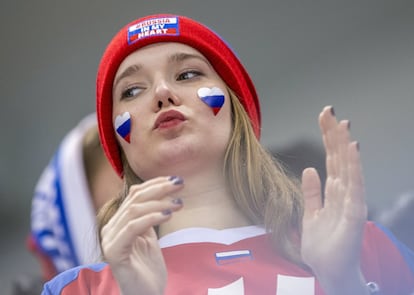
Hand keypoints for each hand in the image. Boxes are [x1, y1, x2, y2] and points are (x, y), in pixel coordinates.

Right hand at [100, 176, 183, 294]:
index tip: (176, 179)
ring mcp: (110, 240)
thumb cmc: (149, 269)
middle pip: (134, 199)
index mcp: (118, 223)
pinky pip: (133, 227)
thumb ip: (148, 217)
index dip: (155, 183)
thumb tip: (159, 191)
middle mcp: (110, 229)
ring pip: (134, 210)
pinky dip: (152, 217)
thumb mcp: (149, 237)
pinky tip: (169, 214)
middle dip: (159, 188)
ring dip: (160, 203)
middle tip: (180, 184)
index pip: (134, 194)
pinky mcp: (114, 252)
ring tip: (179, 203)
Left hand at [301, 106, 368, 294]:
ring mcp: (350, 201)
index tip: (324, 117)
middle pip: (338, 158)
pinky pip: (354, 186)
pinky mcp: (354, 213)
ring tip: (342, 123)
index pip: (331, 159)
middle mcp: (344, 192)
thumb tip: (309, 169)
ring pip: (347, 166)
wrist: (329, 271)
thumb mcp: (310, 214)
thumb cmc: (323, 245)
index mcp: (333, 191)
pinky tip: (352, 149)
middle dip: (333, 134)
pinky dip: (354, 167)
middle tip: (329, 110)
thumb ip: (312, 192)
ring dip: (344, 144)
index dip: (328, 138)